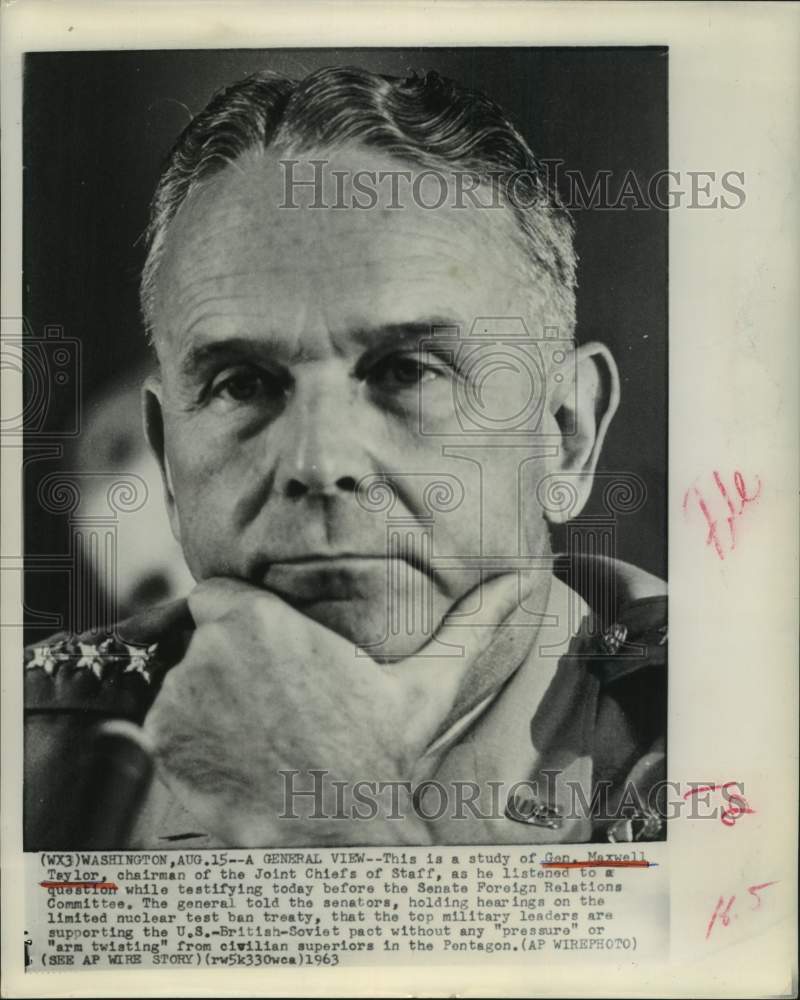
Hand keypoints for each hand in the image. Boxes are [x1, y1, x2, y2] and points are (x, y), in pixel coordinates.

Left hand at [143, 572, 527, 845]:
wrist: (343, 836)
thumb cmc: (383, 754)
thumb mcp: (427, 683)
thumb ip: (470, 624)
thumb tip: (528, 581)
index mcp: (259, 622)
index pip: (217, 594)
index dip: (244, 620)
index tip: (275, 651)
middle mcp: (208, 653)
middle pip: (202, 639)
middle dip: (232, 661)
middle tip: (279, 702)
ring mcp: (178, 701)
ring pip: (182, 681)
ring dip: (211, 701)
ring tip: (264, 734)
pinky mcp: (160, 743)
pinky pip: (164, 724)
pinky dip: (190, 738)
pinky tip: (241, 758)